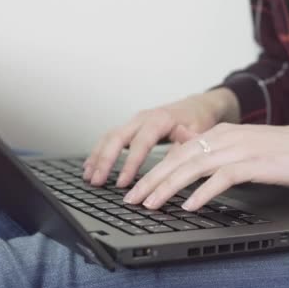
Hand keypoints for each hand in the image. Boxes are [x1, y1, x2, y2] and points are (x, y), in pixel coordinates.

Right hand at [83, 88, 238, 187]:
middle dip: (104, 161)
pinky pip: (111, 137)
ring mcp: (135, 121)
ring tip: (89, 177)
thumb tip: (175, 162)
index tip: (122, 182)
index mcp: (160, 119)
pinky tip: (91, 165)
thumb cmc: (199, 119)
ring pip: (109, 136)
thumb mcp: (199, 132)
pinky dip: (99, 151)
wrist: (198, 105)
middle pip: (116, 137)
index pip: (140, 143)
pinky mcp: (132, 126)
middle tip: (96, 181)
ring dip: (97, 157)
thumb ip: (185, 146)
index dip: (130, 164)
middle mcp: (143, 117)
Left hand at [123, 124, 288, 210]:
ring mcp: (240, 148)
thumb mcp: (247, 148)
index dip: (154, 169)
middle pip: (179, 158)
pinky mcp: (255, 163)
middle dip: (152, 179)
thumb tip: (196, 169)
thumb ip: (221, 154)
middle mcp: (226, 137)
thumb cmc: (287, 152)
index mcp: (222, 133)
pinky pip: (221, 178)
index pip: (179, 151)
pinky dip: (202, 193)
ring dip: (168, 187)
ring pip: (194, 167)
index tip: (137, 187)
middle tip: (132, 198)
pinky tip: (190, 206)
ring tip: (151, 204)